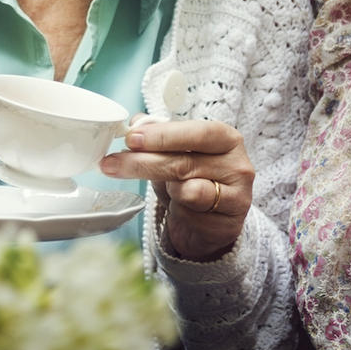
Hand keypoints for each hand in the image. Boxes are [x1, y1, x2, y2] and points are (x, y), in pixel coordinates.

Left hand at [98, 120, 252, 262]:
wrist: (208, 223)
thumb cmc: (193, 180)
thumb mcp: (175, 154)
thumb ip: (157, 136)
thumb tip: (135, 123)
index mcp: (227, 139)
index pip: (197, 133)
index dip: (163, 136)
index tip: (131, 139)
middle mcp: (238, 166)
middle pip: (184, 163)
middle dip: (142, 163)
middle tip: (111, 164)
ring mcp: (238, 198)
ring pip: (188, 192)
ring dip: (167, 191)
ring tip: (169, 190)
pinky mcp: (229, 226)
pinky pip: (190, 217)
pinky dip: (177, 214)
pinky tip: (181, 210)